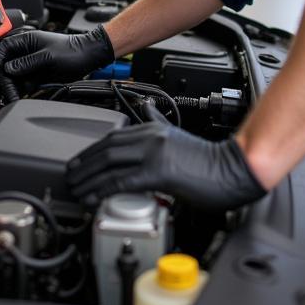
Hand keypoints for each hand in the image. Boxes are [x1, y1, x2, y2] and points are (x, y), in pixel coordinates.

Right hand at [0, 25, 113, 102]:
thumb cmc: (72, 51)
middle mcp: (25, 51)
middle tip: (1, 95)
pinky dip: (17, 92)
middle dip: (2, 82)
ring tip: (9, 100)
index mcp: (26, 40)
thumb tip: (8, 69)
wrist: (88, 57)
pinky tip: (15, 99)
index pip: (2, 50)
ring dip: (8, 89)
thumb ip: (27, 63)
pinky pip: (21, 84)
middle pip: (4, 66)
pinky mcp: (34, 74)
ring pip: (11, 77)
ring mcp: (29, 63)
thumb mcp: (48, 57)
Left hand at [66, 122, 266, 210]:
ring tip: (75, 189)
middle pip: (106, 149)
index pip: (112, 137)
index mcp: (153, 128)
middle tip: (70, 177)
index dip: (91, 151)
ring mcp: (154, 153)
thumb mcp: (177, 134)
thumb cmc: (209, 159)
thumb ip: (158, 121)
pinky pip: (122, 181)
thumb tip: (145, 107)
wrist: (234, 169)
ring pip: (109, 164)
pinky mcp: (159, 172)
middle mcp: (151, 136)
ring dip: (87, 178)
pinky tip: (92, 197)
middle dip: (84, 164)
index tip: (78, 163)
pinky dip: (102, 190)